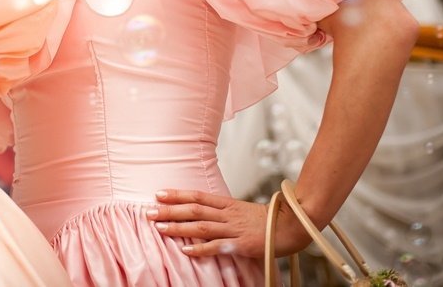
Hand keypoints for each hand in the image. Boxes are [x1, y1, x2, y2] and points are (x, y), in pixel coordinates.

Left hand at [146, 189, 310, 257]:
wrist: (294, 225)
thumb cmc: (269, 220)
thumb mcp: (243, 211)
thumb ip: (224, 213)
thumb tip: (205, 213)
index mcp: (228, 204)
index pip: (198, 196)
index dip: (177, 194)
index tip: (158, 193)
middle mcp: (228, 214)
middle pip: (194, 209)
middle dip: (170, 210)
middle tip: (148, 210)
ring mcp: (234, 228)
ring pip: (201, 226)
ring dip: (178, 227)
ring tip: (159, 227)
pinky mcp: (242, 244)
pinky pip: (218, 246)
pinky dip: (201, 248)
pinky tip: (186, 250)